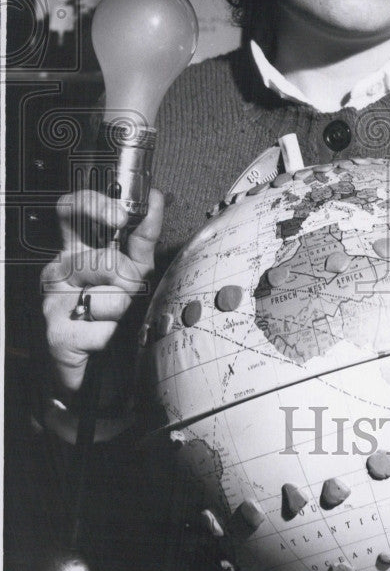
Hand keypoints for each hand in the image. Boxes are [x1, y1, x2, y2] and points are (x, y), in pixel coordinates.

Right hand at [41, 188, 164, 392]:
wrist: (93, 371)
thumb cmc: (112, 313)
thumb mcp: (133, 268)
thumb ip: (142, 236)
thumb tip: (154, 199)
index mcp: (75, 248)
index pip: (71, 209)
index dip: (94, 205)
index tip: (122, 217)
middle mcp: (59, 269)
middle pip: (101, 257)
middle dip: (127, 279)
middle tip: (128, 293)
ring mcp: (54, 301)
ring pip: (109, 295)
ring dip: (123, 311)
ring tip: (113, 319)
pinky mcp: (56, 333)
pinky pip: (105, 327)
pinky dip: (114, 335)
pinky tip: (103, 340)